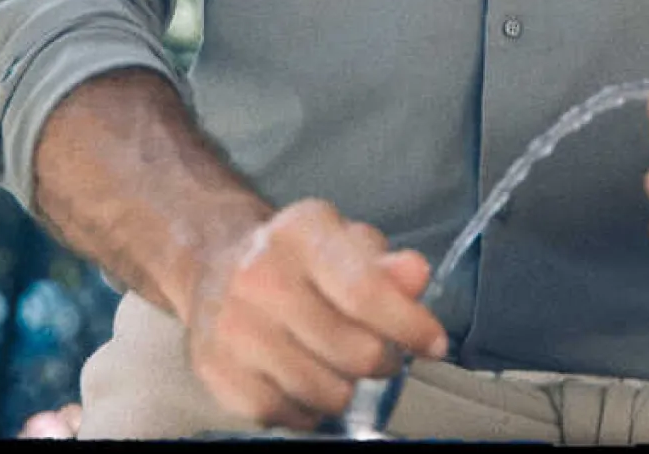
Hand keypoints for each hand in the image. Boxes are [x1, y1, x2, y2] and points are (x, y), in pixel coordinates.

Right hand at [185, 199, 448, 431]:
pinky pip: (286, 415)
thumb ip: (385, 264)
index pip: (364, 290)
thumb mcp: (343, 242)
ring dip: (346, 389)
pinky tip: (308, 381)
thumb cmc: (295, 258)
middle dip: (382, 360)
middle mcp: (261, 276)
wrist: (214, 265)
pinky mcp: (216, 371)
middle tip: (383, 354)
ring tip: (340, 365)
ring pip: (324, 392)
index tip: (434, 343)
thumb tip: (416, 276)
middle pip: (352, 350)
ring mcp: (234, 327)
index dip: (408, 324)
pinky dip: (308, 409)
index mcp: (301, 234)